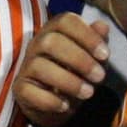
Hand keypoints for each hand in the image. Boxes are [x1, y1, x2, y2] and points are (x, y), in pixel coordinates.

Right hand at [13, 12, 109, 126]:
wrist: (57, 101)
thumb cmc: (75, 71)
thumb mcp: (90, 56)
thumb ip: (96, 41)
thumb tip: (103, 27)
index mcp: (55, 30)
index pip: (66, 21)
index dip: (86, 35)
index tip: (105, 54)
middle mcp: (37, 43)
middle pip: (51, 41)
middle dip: (79, 59)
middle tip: (100, 76)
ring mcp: (26, 66)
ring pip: (39, 66)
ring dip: (68, 81)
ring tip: (88, 93)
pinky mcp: (21, 88)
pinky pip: (29, 91)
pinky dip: (50, 100)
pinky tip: (66, 105)